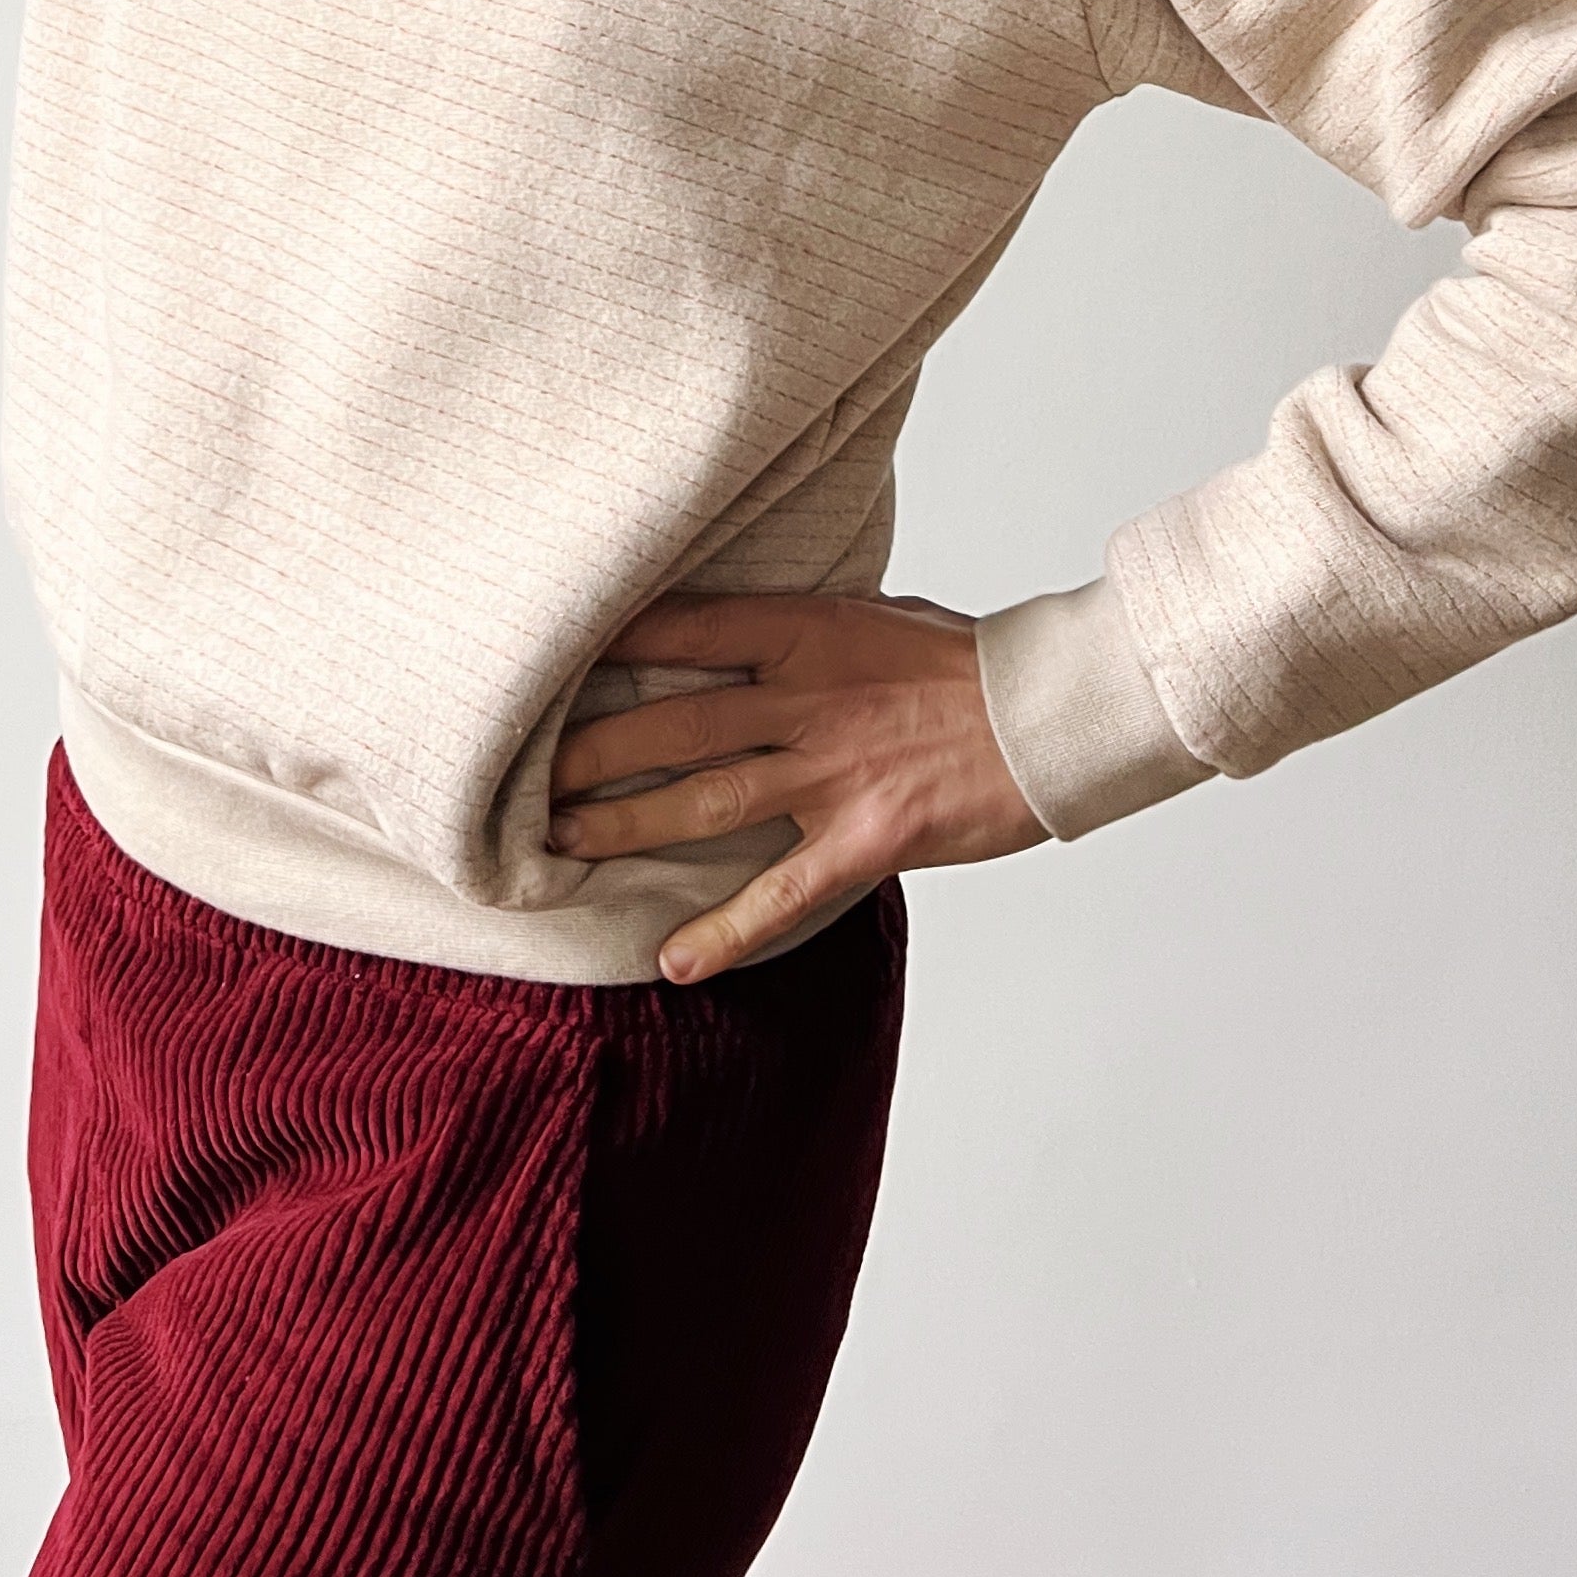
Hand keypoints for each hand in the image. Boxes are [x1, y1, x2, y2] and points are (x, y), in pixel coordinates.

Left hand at [548, 589, 1046, 984]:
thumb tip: (739, 630)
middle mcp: (811, 695)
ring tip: (563, 844)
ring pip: (709, 798)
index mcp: (810, 629)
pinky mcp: (870, 836)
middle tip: (524, 775)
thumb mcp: (877, 616)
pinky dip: (724, 929)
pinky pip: (782, 891)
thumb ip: (803, 629)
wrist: (1051, 712)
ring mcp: (838, 768)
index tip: (550, 660)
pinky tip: (674, 959)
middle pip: (677, 720)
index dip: (614, 645)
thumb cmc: (968, 662)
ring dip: (628, 823)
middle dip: (592, 749)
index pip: (690, 627)